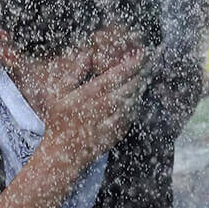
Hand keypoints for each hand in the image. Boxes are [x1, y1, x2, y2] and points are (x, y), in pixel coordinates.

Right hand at [38, 47, 147, 169]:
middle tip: (150, 62)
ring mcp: (112, 119)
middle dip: (142, 72)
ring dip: (141, 87)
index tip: (141, 54)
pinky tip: (137, 98)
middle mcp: (104, 105)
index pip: (118, 73)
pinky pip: (132, 115)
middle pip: (131, 85)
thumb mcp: (57, 93)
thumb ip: (74, 73)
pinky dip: (137, 105)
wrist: (62, 153)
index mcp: (90, 92)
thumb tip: (87, 54)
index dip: (132, 62)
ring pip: (134, 99)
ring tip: (147, 76)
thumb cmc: (58, 122)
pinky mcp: (117, 132)